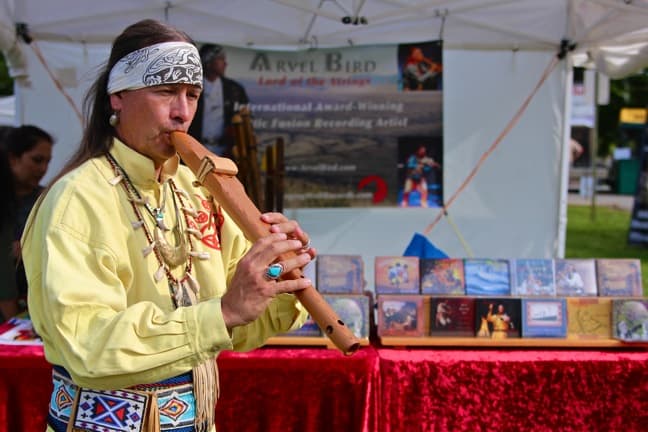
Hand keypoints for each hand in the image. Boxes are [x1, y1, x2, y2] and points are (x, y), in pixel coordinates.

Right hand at [220, 214, 314, 328]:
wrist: (229, 310)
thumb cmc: (239, 291)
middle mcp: (252, 267)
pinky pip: (286, 285)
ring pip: (283, 266)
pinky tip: (307, 281)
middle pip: (273, 249)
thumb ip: (254, 262)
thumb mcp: (243, 271)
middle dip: (289, 244)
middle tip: (299, 243)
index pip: (262, 242)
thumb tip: (269, 254)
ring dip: (298, 260)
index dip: (276, 236)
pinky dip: (298, 283)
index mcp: (246, 260)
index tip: (286, 235)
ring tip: (307, 257)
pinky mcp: (266, 292)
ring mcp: (259, 279)